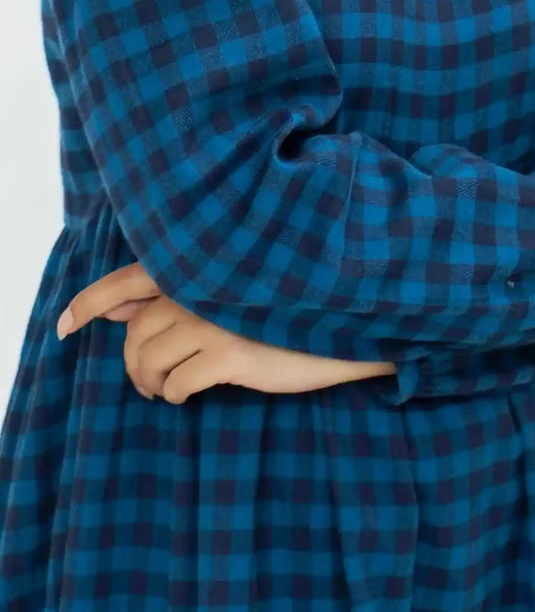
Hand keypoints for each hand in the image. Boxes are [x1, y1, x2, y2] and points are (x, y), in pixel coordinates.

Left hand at [56, 262, 397, 402]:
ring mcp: (216, 318)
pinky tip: (188, 394)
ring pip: (149, 359)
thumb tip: (120, 305)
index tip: (63, 324)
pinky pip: (178, 383)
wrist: (348, 311)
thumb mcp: (232, 284)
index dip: (89, 302)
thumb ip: (177, 287)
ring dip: (147, 381)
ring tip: (161, 389)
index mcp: (200, 263)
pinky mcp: (233, 353)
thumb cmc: (290, 296)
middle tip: (145, 378)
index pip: (127, 277)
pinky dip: (174, 393)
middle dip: (132, 360)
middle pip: (135, 330)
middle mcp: (202, 285)